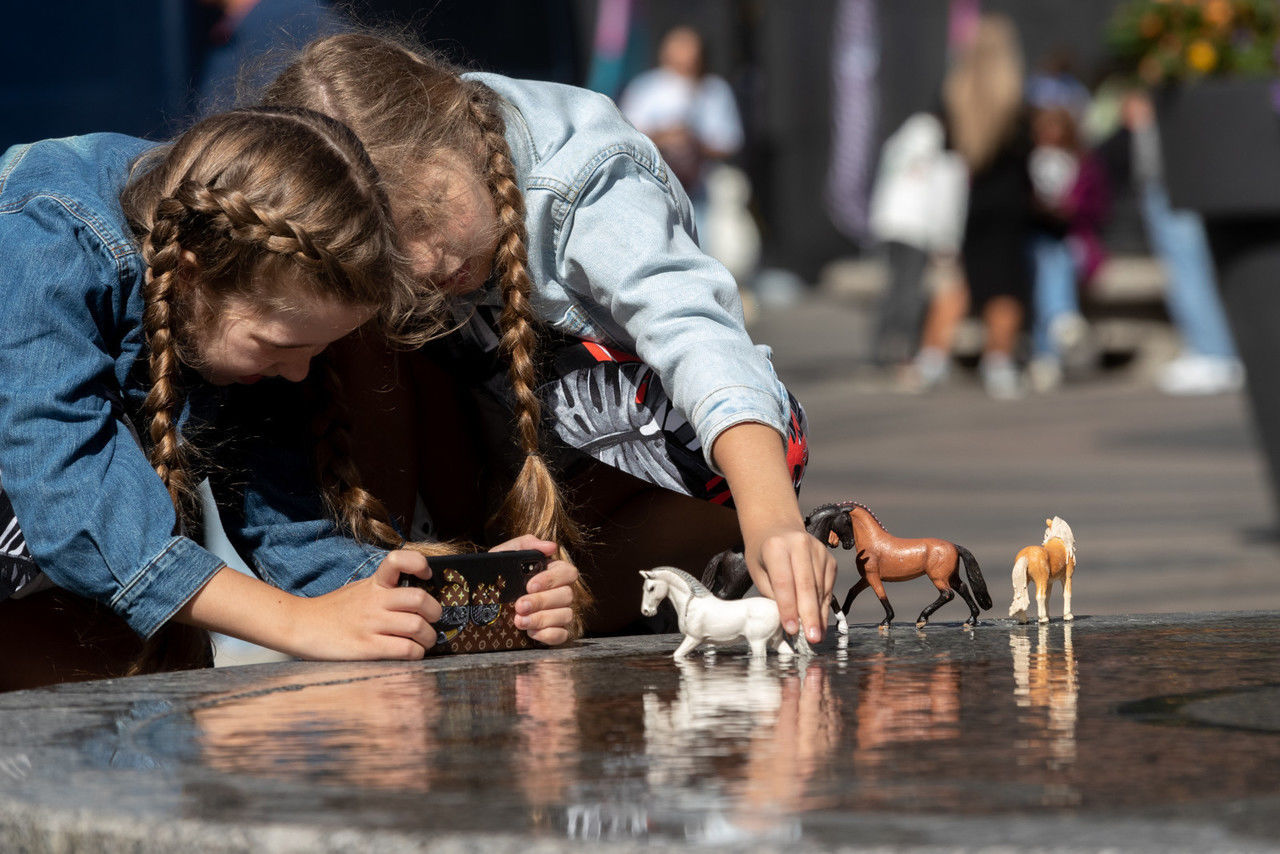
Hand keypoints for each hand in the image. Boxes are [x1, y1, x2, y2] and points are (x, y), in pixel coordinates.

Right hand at [285, 549, 441, 659]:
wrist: (300, 626)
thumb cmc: (333, 611)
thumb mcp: (359, 591)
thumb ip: (383, 591)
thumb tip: (416, 599)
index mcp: (374, 584)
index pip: (398, 560)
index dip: (418, 564)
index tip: (426, 575)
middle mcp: (374, 600)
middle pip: (420, 599)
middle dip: (435, 612)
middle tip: (433, 620)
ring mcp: (370, 624)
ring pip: (417, 626)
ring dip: (428, 638)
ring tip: (424, 642)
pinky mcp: (367, 647)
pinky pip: (405, 649)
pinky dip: (416, 653)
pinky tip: (412, 654)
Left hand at [491, 535, 579, 645]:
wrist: (481, 605)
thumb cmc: (498, 578)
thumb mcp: (503, 557)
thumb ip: (525, 545)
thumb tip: (550, 546)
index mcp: (552, 572)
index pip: (568, 572)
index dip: (552, 579)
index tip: (530, 585)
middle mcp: (560, 592)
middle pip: (567, 595)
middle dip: (541, 601)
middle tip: (518, 605)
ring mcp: (560, 612)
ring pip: (566, 615)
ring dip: (541, 619)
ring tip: (518, 620)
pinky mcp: (556, 632)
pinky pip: (562, 635)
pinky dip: (546, 634)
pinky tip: (529, 632)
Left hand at [743, 520, 836, 644]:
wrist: (778, 528)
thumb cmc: (763, 555)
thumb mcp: (758, 572)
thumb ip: (772, 594)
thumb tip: (789, 623)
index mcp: (776, 546)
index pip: (784, 582)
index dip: (788, 607)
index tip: (791, 629)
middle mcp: (800, 544)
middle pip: (807, 585)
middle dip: (809, 615)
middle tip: (811, 639)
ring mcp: (819, 550)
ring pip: (820, 588)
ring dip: (818, 615)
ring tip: (816, 636)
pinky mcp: (830, 558)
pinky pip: (828, 587)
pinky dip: (824, 607)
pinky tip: (820, 622)